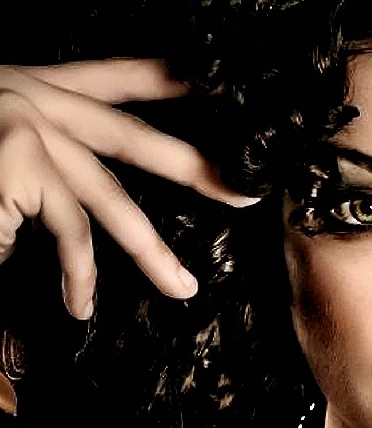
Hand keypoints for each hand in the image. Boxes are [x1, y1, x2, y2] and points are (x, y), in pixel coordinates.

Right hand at [0, 59, 258, 318]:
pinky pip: (65, 232)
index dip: (169, 77)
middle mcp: (39, 102)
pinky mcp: (18, 164)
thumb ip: (34, 161)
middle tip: (247, 193)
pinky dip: (75, 274)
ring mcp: (31, 132)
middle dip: (199, 167)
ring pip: (112, 201)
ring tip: (182, 288)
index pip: (117, 77)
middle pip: (138, 136)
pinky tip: (81, 305)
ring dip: (152, 253)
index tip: (217, 82)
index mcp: (37, 88)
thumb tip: (64, 208)